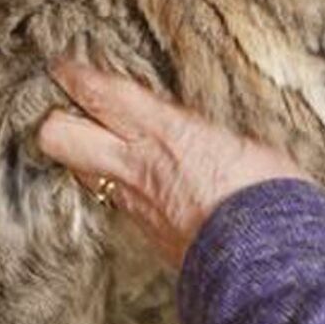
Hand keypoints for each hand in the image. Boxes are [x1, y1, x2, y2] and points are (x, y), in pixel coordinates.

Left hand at [36, 60, 310, 264]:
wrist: (269, 258)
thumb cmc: (268, 195)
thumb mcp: (242, 142)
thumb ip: (205, 133)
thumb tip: (199, 130)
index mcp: (165, 131)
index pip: (99, 94)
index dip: (73, 75)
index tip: (64, 65)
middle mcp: (137, 165)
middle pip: (58, 136)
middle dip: (55, 119)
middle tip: (66, 107)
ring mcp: (134, 202)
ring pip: (78, 170)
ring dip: (82, 155)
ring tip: (98, 141)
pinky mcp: (143, 232)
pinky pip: (113, 199)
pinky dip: (115, 186)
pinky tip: (135, 181)